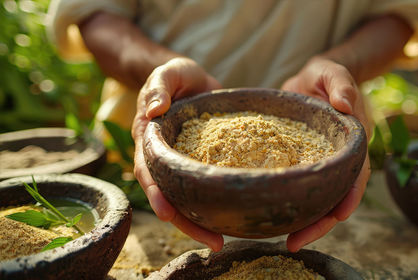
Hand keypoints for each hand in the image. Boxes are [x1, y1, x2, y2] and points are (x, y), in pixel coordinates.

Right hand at [131, 57, 223, 250]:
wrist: (195, 80)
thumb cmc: (177, 76)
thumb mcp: (168, 72)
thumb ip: (158, 86)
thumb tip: (153, 110)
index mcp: (150, 139)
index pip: (148, 170)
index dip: (156, 193)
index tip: (168, 214)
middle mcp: (165, 157)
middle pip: (169, 195)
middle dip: (186, 221)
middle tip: (212, 241)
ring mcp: (185, 163)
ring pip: (188, 197)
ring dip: (202, 221)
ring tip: (222, 241)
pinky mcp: (205, 162)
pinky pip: (208, 185)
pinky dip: (218, 202)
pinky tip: (235, 216)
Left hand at [281, 56, 371, 251]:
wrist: (308, 80)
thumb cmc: (325, 76)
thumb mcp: (333, 73)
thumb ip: (341, 84)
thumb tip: (345, 106)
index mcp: (351, 142)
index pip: (356, 174)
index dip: (349, 196)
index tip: (337, 216)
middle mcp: (337, 158)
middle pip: (335, 196)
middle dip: (320, 222)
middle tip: (296, 242)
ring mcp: (318, 164)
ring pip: (315, 198)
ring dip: (303, 220)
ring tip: (284, 241)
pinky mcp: (299, 164)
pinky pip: (296, 187)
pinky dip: (287, 202)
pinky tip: (270, 216)